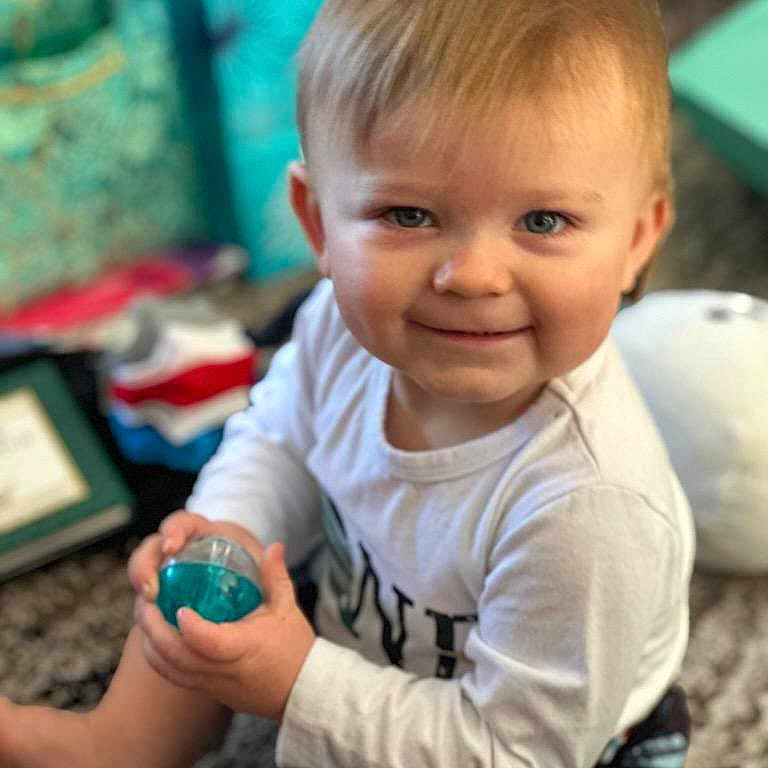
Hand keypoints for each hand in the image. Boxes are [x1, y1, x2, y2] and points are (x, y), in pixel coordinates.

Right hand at [128, 510, 264, 601]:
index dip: (173, 530)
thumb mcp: (264, 574)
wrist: (242, 587)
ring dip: (140, 590)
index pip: (180, 522)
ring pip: (142, 572)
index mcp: (201, 532)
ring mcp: (166, 570)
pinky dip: (145, 612)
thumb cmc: (253, 575)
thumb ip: (271, 568)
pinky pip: (146, 600)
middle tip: (151, 591)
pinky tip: (151, 630)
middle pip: (151, 548)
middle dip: (144, 566)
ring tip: (147, 612)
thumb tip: (277, 549)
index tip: (172, 546)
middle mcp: (178, 548)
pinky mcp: (161, 593)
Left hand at [134, 541, 315, 721]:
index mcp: (242, 647)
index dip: (190, 627)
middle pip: (175, 656)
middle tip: (146, 601)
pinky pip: (173, 675)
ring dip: (151, 642)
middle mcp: (221, 669)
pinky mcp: (206, 689)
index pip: (208, 642)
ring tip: (147, 614)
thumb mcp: (287, 608)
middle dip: (153, 628)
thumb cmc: (294, 647)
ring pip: (168, 668)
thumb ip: (276, 576)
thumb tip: (275, 545)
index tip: (180, 607)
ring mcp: (210, 682)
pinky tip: (157, 634)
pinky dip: (158, 656)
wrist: (299, 689)